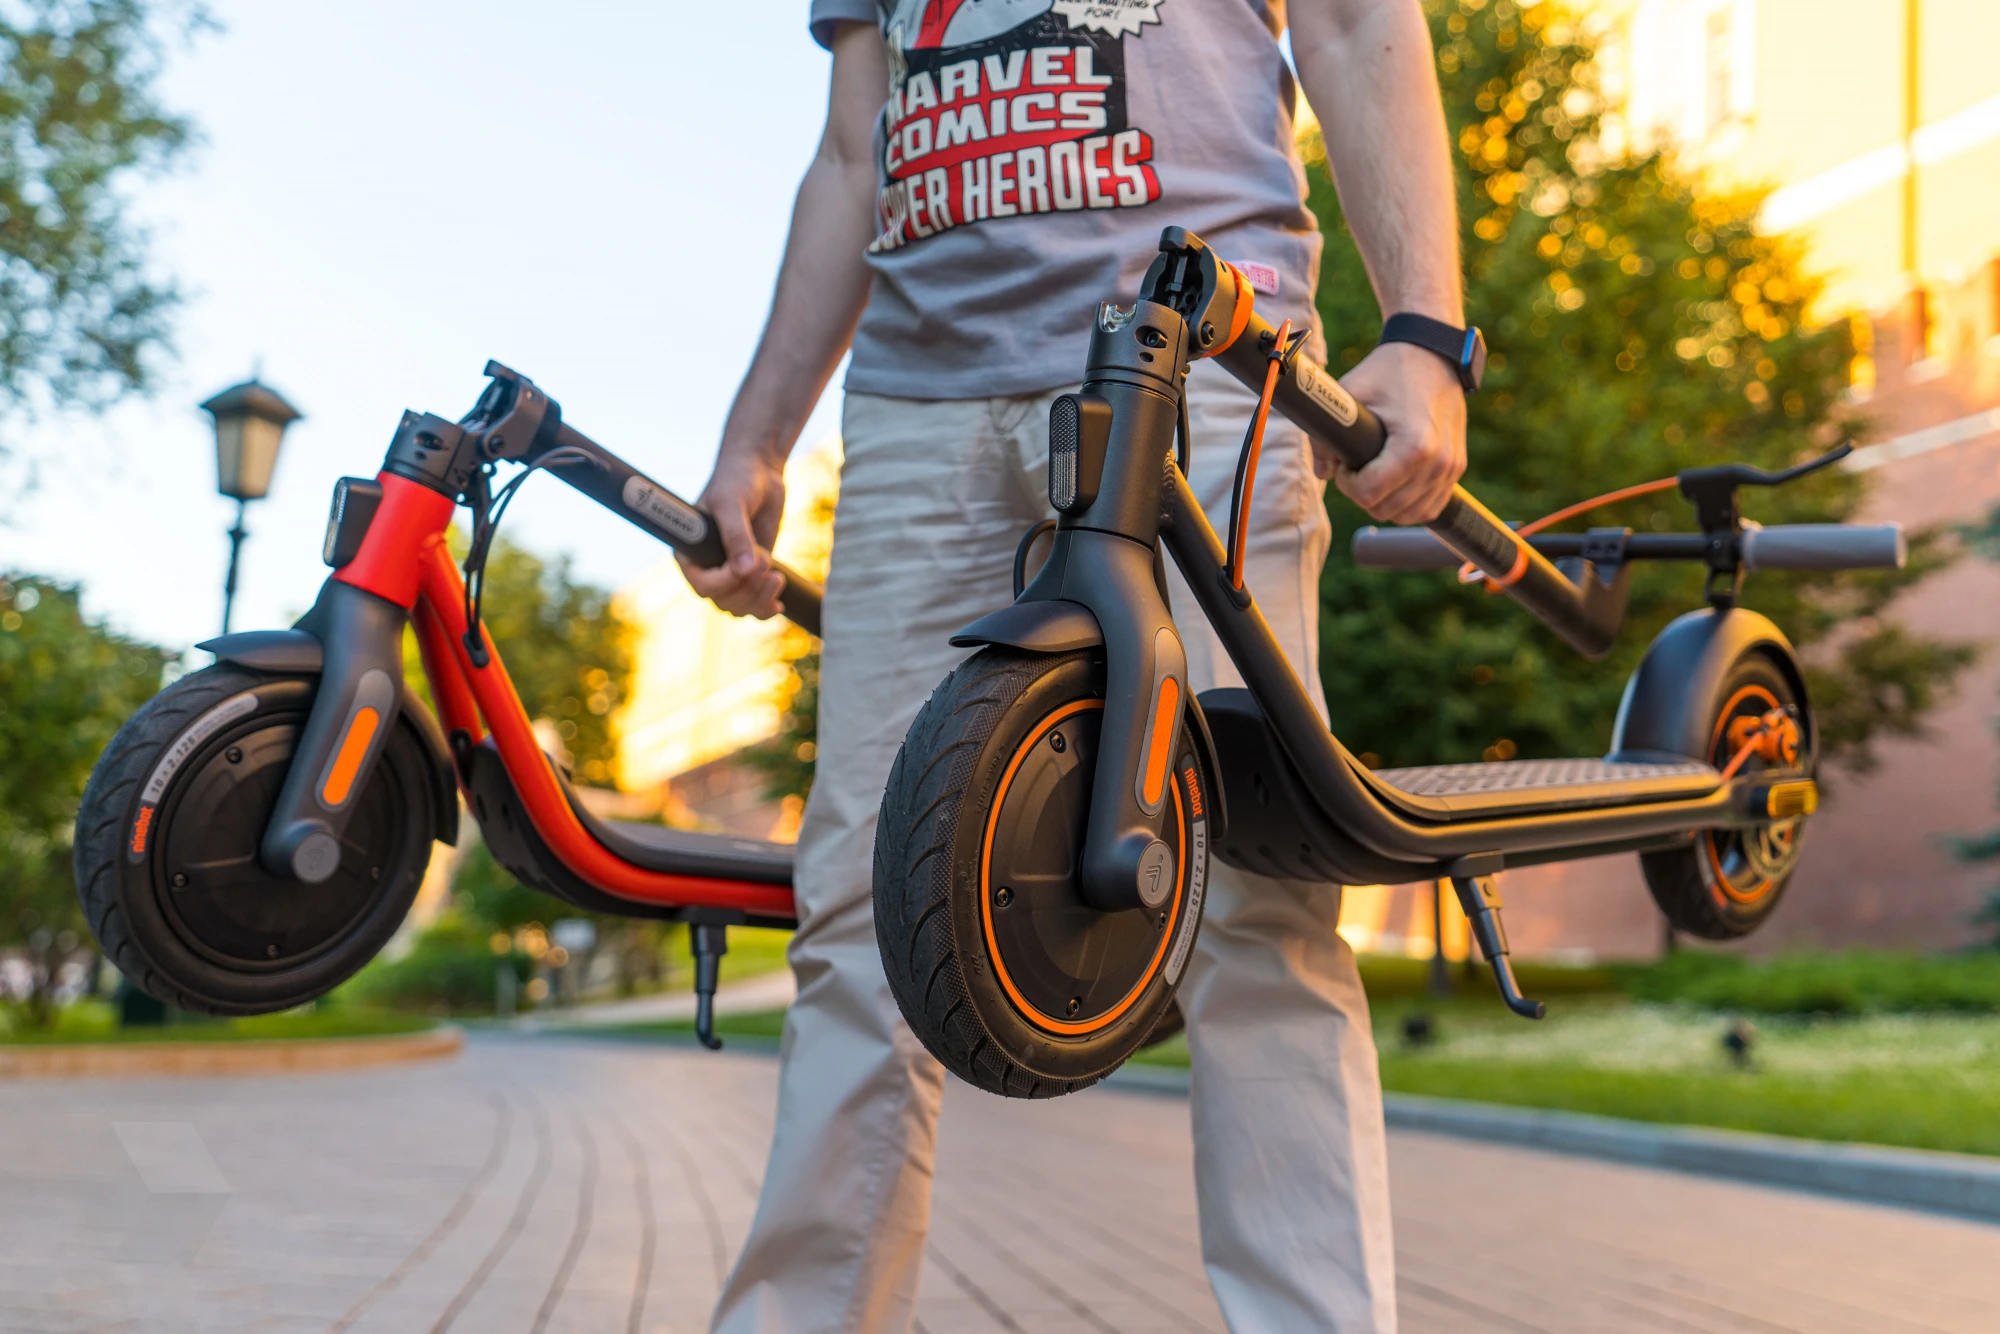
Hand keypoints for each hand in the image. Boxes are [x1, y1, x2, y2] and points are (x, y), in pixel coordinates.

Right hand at [678, 445, 787, 618]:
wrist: (758, 471)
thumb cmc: (736, 480)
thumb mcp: (732, 503)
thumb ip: (737, 535)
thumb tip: (745, 570)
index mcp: (691, 552)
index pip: (702, 584)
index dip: (724, 582)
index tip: (746, 566)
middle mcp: (707, 567)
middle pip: (723, 601)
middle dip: (748, 589)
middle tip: (766, 561)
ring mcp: (731, 572)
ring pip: (739, 607)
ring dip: (759, 598)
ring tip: (776, 575)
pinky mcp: (752, 573)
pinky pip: (754, 605)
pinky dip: (765, 608)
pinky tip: (779, 605)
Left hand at [1318, 341, 1466, 524]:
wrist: (1432, 354)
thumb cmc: (1389, 371)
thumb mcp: (1350, 393)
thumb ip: (1325, 434)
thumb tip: (1323, 472)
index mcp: (1414, 446)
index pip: (1369, 494)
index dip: (1347, 483)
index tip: (1344, 464)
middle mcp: (1438, 462)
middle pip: (1386, 509)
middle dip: (1363, 493)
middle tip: (1356, 468)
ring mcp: (1451, 467)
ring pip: (1409, 514)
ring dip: (1385, 502)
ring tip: (1375, 473)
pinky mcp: (1457, 468)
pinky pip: (1430, 508)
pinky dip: (1409, 504)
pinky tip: (1394, 484)